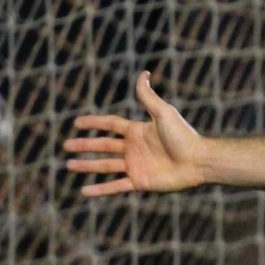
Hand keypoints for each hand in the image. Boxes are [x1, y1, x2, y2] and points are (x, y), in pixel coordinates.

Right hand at [64, 73, 209, 196]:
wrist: (199, 161)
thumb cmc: (184, 136)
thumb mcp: (164, 112)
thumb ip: (148, 96)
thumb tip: (144, 73)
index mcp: (137, 131)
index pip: (110, 125)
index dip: (93, 123)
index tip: (76, 123)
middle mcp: (134, 148)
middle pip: (103, 146)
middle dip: (84, 145)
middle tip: (66, 145)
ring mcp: (135, 165)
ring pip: (104, 165)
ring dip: (86, 165)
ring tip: (68, 165)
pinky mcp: (139, 182)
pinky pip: (115, 186)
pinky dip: (100, 189)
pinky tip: (84, 191)